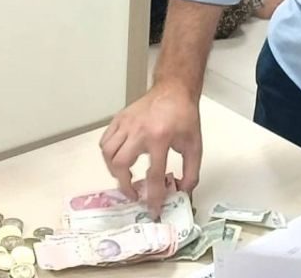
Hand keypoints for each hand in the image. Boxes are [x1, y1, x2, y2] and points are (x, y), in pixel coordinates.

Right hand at [99, 83, 202, 217]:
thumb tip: (181, 192)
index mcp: (161, 138)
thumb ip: (191, 172)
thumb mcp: (194, 146)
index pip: (153, 175)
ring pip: (108, 152)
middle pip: (121, 164)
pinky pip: (105, 140)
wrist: (174, 90)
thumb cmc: (184, 117)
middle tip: (133, 193)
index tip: (153, 208)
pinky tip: (119, 158)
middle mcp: (140, 131)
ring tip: (125, 176)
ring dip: (113, 170)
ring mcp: (126, 123)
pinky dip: (108, 154)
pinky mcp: (119, 119)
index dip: (153, 196)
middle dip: (125, 185)